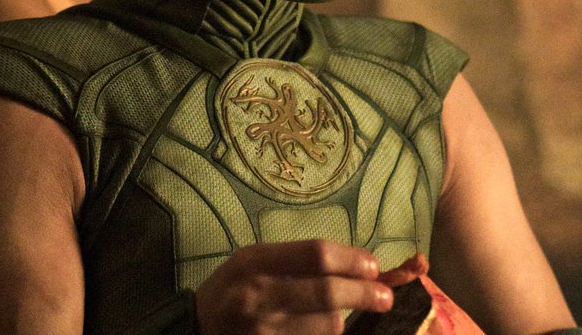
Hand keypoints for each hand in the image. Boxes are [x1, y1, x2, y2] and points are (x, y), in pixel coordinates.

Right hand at [195, 240, 393, 334]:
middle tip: (385, 296)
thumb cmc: (231, 290)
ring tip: (341, 313)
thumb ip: (296, 259)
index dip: (353, 260)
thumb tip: (356, 264)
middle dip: (365, 294)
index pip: (316, 254)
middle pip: (328, 293)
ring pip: (328, 325)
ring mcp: (266, 331)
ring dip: (343, 319)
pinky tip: (323, 328)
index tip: (373, 266)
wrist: (197, 330)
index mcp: (255, 262)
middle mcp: (259, 296)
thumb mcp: (252, 260)